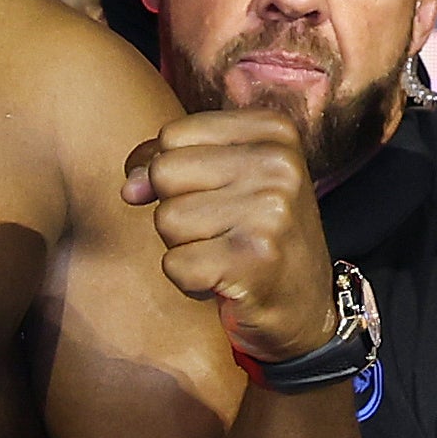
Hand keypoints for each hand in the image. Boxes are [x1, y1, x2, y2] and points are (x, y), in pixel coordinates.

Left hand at [124, 109, 336, 361]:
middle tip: (221, 229)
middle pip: (164, 172)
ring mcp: (271, 212)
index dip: (169, 171)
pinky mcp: (256, 260)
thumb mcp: (222, 177)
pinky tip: (226, 278)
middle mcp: (279, 166)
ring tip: (226, 252)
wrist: (305, 305)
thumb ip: (166, 160)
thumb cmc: (253, 231)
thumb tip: (130, 188)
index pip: (172, 135)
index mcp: (273, 132)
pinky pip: (174, 264)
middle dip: (176, 207)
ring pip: (166, 219)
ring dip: (184, 246)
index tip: (207, 194)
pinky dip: (189, 279)